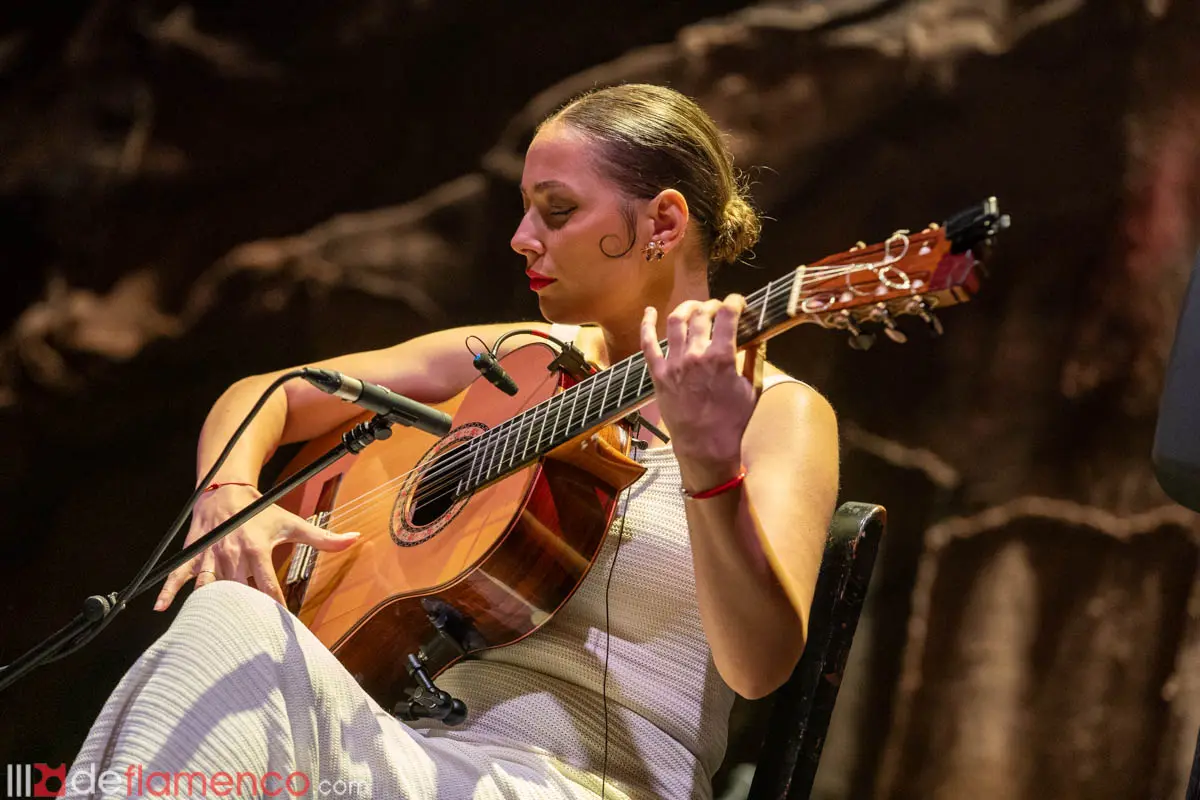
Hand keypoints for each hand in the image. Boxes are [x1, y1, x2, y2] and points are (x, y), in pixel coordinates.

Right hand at [154, 483, 359, 610]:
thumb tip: (355, 540)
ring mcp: (210, 554)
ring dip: (210, 606)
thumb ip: (323, 538)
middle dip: (242, 611)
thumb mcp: (293, 523)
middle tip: (247, 636)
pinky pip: (178, 574)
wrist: (227, 491)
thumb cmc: (262, 512)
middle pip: (237, 590)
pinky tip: (161, 609)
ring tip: (214, 630)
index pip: (268, 585)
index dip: (275, 606)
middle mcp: (232, 553)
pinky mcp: (193, 554)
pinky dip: (168, 590)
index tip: (282, 627)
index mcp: (257, 548)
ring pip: (209, 586)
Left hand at [640, 295, 756, 488]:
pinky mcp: (658, 374)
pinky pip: (647, 343)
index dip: (735, 301)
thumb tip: (760, 336)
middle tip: (718, 309)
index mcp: (722, 357)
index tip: (738, 302)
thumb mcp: (752, 388)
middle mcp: (696, 355)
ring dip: (686, 308)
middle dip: (713, 305)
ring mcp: (674, 364)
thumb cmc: (732, 421)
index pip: (728, 314)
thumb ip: (756, 358)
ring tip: (694, 307)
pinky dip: (646, 323)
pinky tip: (649, 312)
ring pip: (675, 321)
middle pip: (702, 313)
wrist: (705, 447)